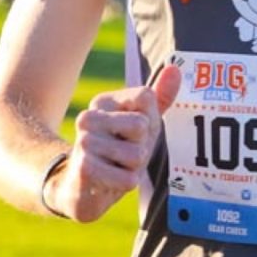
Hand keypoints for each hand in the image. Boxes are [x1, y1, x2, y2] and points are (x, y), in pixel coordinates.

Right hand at [50, 66, 179, 222]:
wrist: (81, 187)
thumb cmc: (118, 151)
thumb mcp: (143, 123)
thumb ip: (159, 97)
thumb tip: (175, 69)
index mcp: (103, 102)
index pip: (146, 97)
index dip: (150, 120)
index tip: (132, 132)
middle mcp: (88, 117)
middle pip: (143, 126)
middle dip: (142, 147)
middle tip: (124, 155)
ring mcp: (84, 142)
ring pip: (138, 155)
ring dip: (133, 168)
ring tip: (115, 167)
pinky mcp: (85, 169)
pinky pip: (129, 178)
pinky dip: (125, 184)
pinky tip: (108, 181)